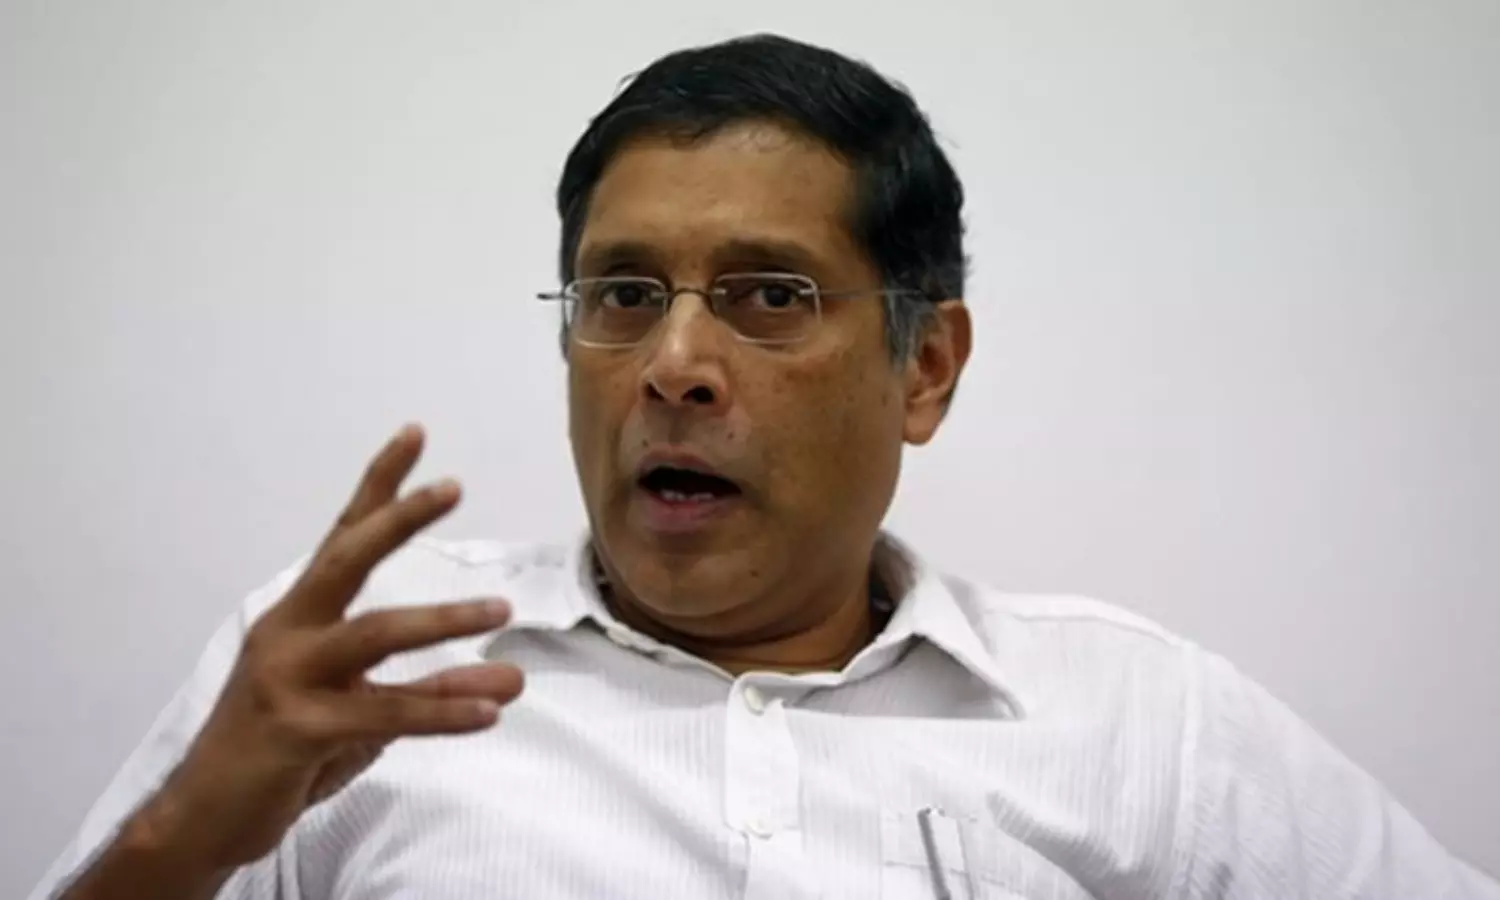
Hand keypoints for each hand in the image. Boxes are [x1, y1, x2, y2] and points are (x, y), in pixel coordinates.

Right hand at [143, 425, 523, 869]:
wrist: (206, 815)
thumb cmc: (286, 751)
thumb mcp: (365, 715)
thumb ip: (434, 690)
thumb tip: (512, 676)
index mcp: (298, 616)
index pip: (342, 538)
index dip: (378, 486)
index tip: (414, 433)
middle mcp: (289, 634)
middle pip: (346, 561)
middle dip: (398, 520)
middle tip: (452, 486)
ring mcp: (288, 680)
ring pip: (373, 634)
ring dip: (442, 619)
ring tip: (501, 610)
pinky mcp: (297, 731)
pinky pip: (383, 714)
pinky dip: (440, 710)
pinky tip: (487, 712)